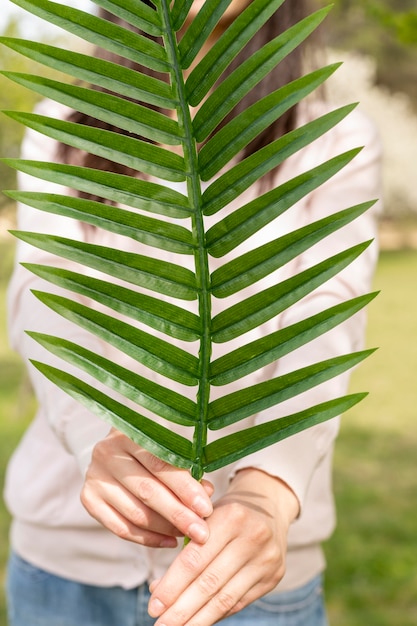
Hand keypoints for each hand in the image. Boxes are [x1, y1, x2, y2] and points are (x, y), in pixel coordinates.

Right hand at [81, 429, 212, 547]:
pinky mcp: (89, 499)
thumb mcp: (168, 448)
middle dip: (179, 514)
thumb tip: (207, 493)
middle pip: (147, 491)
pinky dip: (148, 539)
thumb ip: (186, 469)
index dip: (185, 488)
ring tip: (188, 534)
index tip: (206, 508)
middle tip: (202, 532)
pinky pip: (121, 528)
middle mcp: (107, 453)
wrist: (116, 450)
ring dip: (166, 528)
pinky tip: (168, 541)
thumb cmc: (151, 449)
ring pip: (135, 513)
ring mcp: (95, 477)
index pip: (160, 464)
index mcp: (129, 433)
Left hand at [148, 468, 298, 625]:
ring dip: (197, 619)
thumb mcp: (205, 515)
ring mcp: (266, 559)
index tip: (153, 605)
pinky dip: (215, 615)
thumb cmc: (226, 513)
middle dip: (181, 609)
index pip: (195, 559)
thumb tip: (157, 588)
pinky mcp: (273, 577)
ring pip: (225, 598)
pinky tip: (198, 621)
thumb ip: (182, 547)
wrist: (269, 507)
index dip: (172, 586)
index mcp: (231, 516)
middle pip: (210, 583)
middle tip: (160, 624)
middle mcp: (252, 537)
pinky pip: (239, 603)